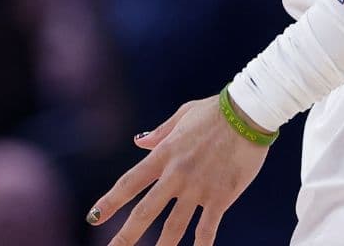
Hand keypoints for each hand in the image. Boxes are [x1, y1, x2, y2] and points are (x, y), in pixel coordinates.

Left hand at [89, 95, 269, 244]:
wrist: (249, 113)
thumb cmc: (216, 111)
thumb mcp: (183, 115)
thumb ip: (160, 132)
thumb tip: (139, 142)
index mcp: (165, 154)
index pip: (129, 183)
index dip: (110, 202)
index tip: (94, 217)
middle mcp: (177, 175)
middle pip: (145, 211)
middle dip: (126, 235)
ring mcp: (198, 188)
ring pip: (174, 226)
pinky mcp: (221, 196)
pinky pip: (207, 228)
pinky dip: (201, 245)